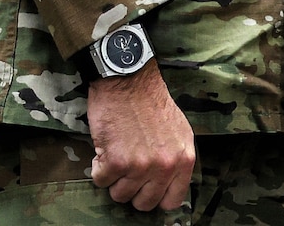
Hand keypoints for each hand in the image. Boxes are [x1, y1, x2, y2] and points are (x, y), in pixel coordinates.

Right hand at [89, 59, 194, 211]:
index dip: (157, 197)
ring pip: (120, 195)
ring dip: (115, 177)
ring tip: (120, 150)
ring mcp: (141, 165)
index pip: (173, 200)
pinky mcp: (116, 162)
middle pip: (144, 203)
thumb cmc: (151, 102)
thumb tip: (168, 185)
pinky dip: (99, 167)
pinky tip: (107, 146)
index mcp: (184, 157)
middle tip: (129, 166)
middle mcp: (166, 165)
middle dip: (133, 188)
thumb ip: (175, 158)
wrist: (128, 79)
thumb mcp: (178, 130)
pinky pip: (101, 181)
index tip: (147, 188)